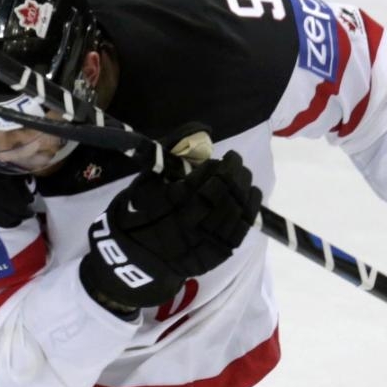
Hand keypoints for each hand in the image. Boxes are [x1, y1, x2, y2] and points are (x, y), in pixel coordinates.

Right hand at [80, 150, 261, 313]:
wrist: (135, 258)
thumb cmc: (137, 215)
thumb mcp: (146, 181)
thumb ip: (171, 153)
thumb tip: (199, 128)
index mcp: (173, 200)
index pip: (207, 177)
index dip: (222, 165)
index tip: (226, 157)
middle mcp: (192, 219)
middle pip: (225, 191)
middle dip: (235, 173)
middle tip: (236, 163)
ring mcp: (206, 239)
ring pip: (236, 209)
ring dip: (244, 189)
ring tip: (244, 178)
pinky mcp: (216, 253)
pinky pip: (240, 230)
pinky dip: (250, 209)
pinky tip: (251, 196)